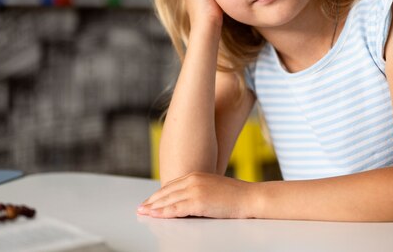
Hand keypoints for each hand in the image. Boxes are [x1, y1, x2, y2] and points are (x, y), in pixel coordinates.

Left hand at [136, 172, 254, 218]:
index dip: (159, 194)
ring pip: (168, 200)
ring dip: (154, 208)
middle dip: (152, 201)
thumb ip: (199, 191)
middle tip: (141, 208)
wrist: (251, 197)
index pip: (171, 185)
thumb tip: (187, 202)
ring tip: (144, 213)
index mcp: (196, 175)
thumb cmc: (236, 196)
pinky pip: (176, 209)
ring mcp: (195, 190)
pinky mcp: (198, 201)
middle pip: (166, 192)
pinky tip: (156, 216)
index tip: (150, 201)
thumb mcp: (213, 188)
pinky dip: (164, 213)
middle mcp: (193, 179)